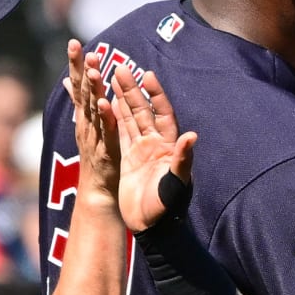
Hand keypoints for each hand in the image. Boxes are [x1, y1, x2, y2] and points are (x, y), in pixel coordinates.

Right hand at [64, 40, 117, 206]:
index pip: (79, 85)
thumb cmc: (96, 160)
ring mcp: (95, 138)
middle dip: (80, 69)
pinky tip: (104, 103)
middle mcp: (88, 124)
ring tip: (94, 69)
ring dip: (93, 89)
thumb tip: (69, 81)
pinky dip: (105, 118)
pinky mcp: (106, 152)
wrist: (98, 194)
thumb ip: (80, 104)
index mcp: (86, 116)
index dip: (76, 65)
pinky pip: (106, 132)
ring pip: (93, 110)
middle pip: (82, 92)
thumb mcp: (88, 126)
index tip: (73, 42)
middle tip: (76, 46)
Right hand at [107, 65, 195, 232]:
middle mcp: (154, 144)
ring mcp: (140, 150)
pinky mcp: (126, 158)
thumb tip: (192, 136)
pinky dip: (111, 117)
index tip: (148, 76)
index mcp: (169, 146)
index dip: (156, 95)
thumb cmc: (168, 207)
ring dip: (120, 98)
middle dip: (133, 89)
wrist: (152, 226)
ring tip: (109, 77)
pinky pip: (118, 132)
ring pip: (128, 118)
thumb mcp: (177, 183)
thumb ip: (183, 159)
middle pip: (142, 111)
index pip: (163, 114)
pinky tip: (102, 102)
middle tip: (120, 67)